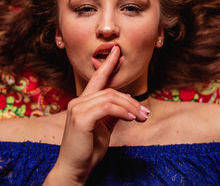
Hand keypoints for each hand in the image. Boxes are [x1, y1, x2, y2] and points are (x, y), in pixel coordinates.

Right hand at [44, 46, 148, 184]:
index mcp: (83, 102)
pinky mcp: (81, 118)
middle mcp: (78, 101)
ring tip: (142, 117)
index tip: (117, 51)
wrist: (74, 168)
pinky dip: (122, 112)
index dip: (108, 64)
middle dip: (131, 100)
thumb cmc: (88, 149)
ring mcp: (77, 108)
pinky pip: (107, 108)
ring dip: (130, 107)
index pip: (97, 78)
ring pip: (111, 98)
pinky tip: (132, 119)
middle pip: (110, 91)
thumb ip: (113, 114)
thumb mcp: (104, 128)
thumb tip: (128, 103)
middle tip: (145, 113)